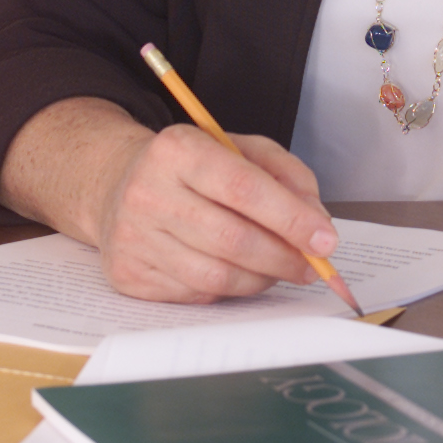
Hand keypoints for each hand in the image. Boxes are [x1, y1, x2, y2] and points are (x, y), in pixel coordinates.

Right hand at [0, 98, 338, 302]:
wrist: (117, 185)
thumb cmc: (193, 166)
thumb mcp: (240, 148)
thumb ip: (286, 175)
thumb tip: (316, 222)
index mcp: (178, 149)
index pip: (244, 188)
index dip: (290, 218)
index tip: (325, 240)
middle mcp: (149, 192)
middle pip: (233, 239)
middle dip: (284, 257)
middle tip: (313, 265)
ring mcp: (133, 238)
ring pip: (217, 276)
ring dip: (262, 278)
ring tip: (279, 268)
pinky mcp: (128, 275)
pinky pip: (196, 294)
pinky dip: (230, 289)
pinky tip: (241, 273)